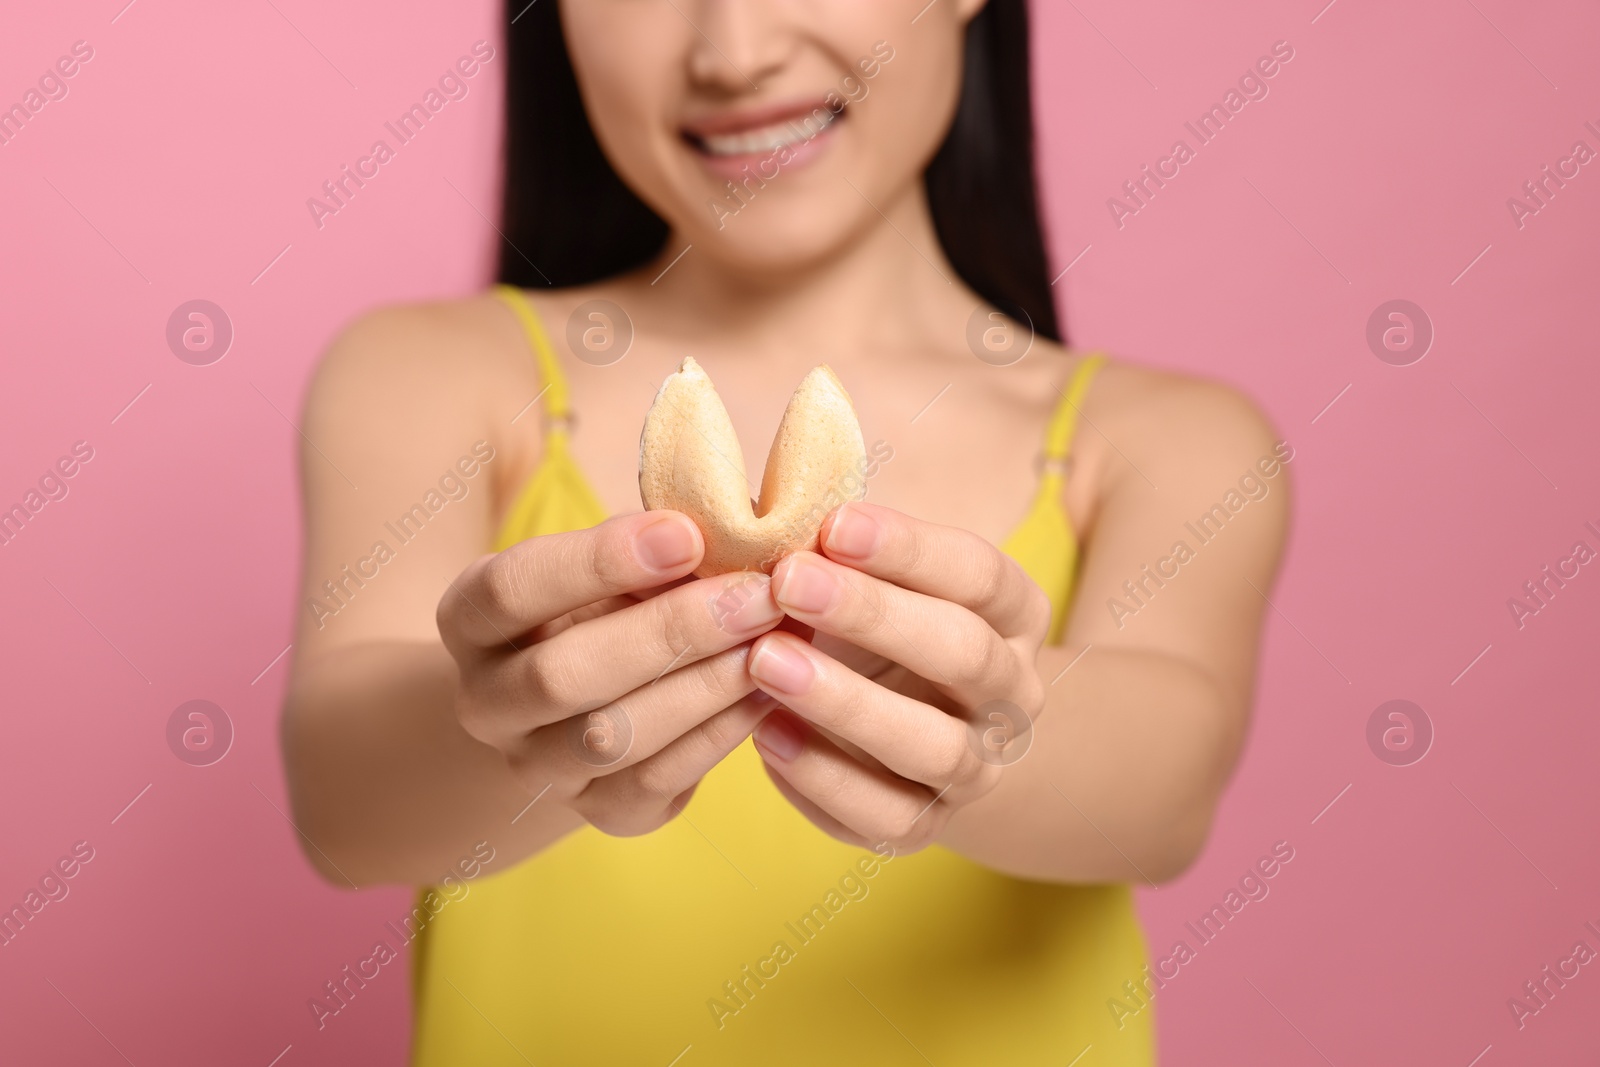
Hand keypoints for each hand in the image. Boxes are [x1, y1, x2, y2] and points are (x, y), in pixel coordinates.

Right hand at [436, 511, 786, 835]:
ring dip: (703, 686)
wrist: (584, 703)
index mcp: (470, 619)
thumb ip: (651, 545)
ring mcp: (537, 768)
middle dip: (670, 631)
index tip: (686, 533)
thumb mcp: (610, 562)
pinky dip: (717, 735)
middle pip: (561, 676)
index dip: (598, 560)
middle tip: (756, 594)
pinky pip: (656, 782)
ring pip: (610, 738)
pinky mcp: (600, 814)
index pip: (513, 589)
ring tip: (773, 641)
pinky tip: (767, 692)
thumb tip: (729, 526)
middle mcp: (485, 703)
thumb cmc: (608, 601)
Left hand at [745, 502, 1051, 852]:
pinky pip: (886, 815)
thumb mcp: (867, 576)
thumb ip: (833, 548)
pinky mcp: (927, 825)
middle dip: (873, 614)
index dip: (908, 548)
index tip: (832, 523)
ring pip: (934, 746)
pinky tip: (764, 736)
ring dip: (847, 703)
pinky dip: (823, 779)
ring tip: (764, 663)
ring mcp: (978, 767)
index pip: (978, 574)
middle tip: (787, 581)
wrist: (906, 728)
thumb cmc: (869, 625)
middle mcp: (1013, 692)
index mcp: (1014, 614)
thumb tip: (760, 508)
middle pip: (964, 654)